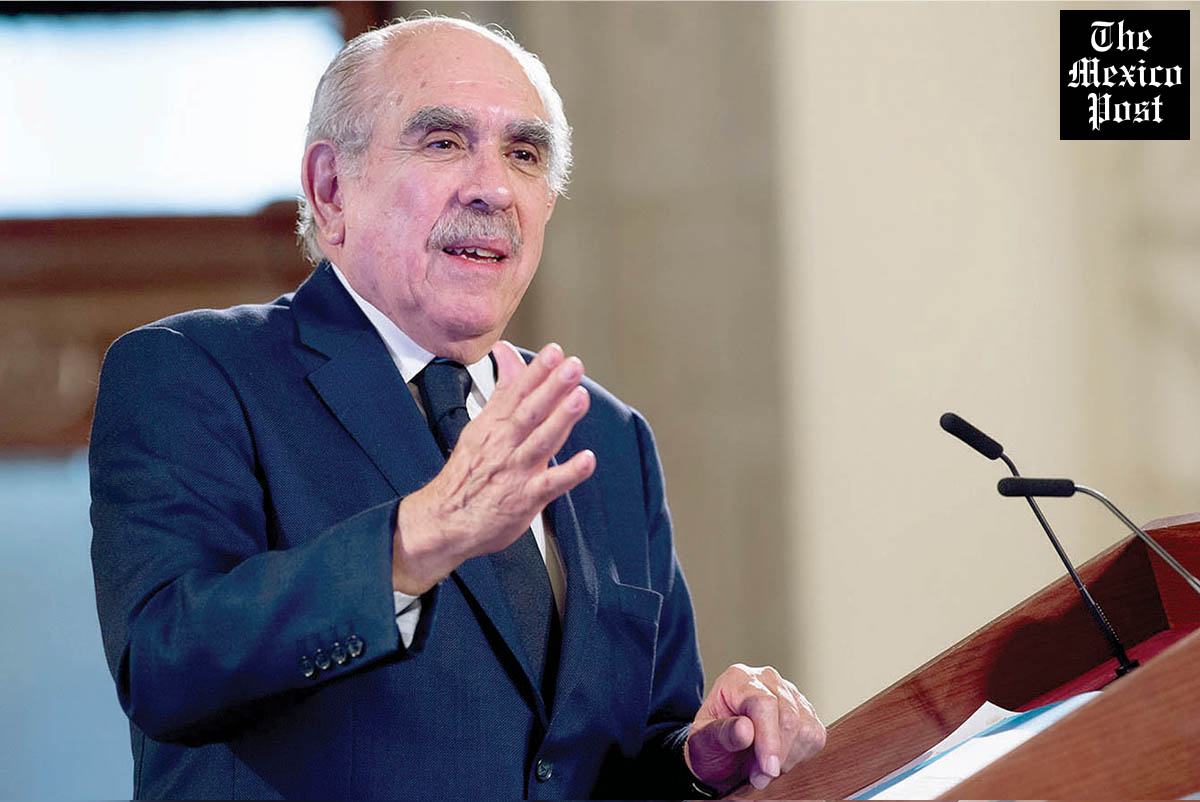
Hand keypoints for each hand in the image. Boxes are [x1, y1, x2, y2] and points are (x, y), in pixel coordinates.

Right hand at [392, 341, 595, 593]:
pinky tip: (586, 460)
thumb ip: (502, 389)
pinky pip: (549, 485)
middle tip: (572, 367)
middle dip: (552, 387)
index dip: (536, 371)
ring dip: (561, 420)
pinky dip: (568, 473)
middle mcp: (504, 445)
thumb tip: (506, 353)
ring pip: (540, 441)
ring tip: (579, 399)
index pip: (517, 392)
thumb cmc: (467, 474)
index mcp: (494, 426)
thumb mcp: (480, 425)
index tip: (554, 352)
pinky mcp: (524, 499)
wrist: (444, 521)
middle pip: (530, 411)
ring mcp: (515, 471)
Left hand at [685, 664, 825, 792]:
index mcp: (738, 679)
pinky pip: (815, 736)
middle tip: (758, 776)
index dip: (769, 738)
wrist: (721, 754)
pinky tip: (779, 758)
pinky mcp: (806, 711)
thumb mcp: (703, 742)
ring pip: (805, 728)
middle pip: (788, 716)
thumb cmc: (710, 745)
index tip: (768, 769)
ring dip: (787, 758)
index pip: (763, 703)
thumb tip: (745, 729)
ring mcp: (789, 694)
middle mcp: (766, 679)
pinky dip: (799, 755)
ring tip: (763, 767)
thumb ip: (721, 734)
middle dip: (776, 755)